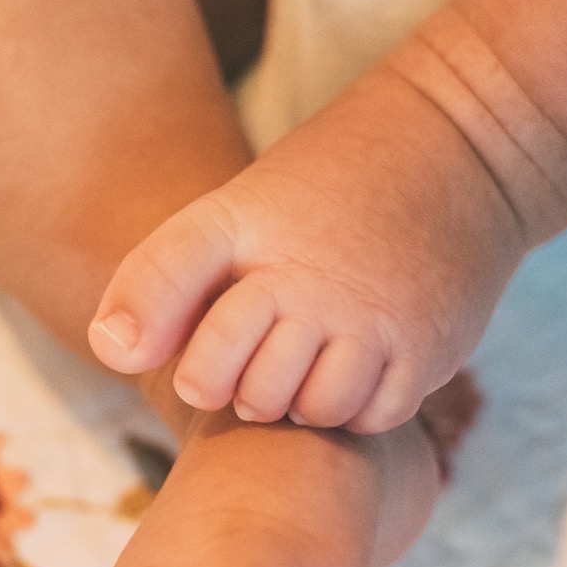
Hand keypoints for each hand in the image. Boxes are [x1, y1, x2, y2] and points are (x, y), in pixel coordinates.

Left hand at [88, 10, 566, 432]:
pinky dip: (356, 406)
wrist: (455, 150)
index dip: (198, 371)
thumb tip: (111, 353)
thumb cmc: (317, 193)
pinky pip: (371, 416)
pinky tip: (354, 363)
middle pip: (252, 397)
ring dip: (302, 402)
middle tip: (268, 352)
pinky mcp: (427, 346)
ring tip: (308, 358)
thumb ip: (161, 281)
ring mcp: (374, 319)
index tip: (210, 355)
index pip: (197, 360)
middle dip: (246, 390)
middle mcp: (311, 283)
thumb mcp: (231, 215)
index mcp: (246, 241)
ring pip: (313, 412)